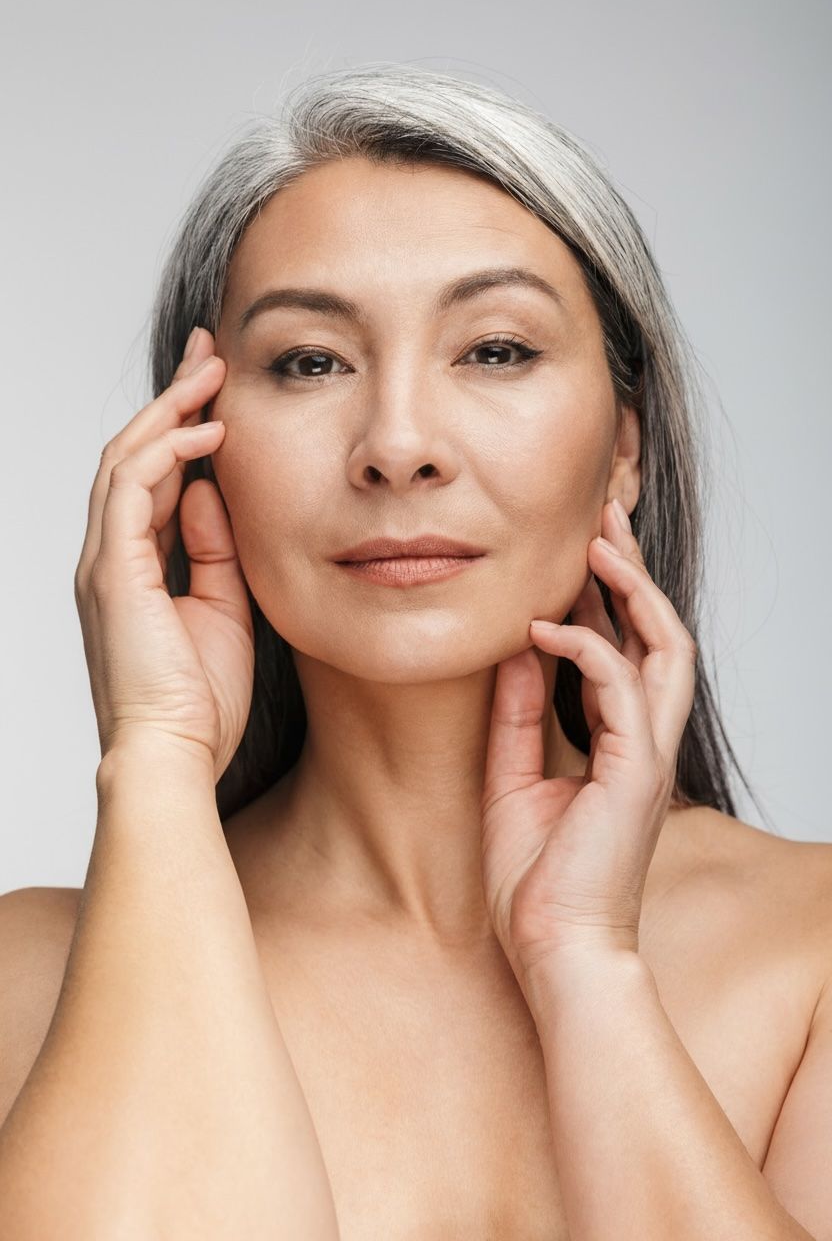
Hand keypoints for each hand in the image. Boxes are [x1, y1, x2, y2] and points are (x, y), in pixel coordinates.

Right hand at [74, 327, 253, 780]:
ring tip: (212, 372)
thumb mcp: (222, 607)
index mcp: (132, 567)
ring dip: (169, 411)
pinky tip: (207, 433)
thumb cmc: (200, 699)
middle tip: (208, 353)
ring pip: (125, 460)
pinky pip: (129, 491)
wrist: (176, 754)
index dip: (180, 427)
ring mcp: (104, 562)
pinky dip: (165, 454)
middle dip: (171, 399)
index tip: (216, 388)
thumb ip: (212, 549)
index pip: (150, 478)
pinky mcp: (112, 572)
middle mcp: (109, 557)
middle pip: (132, 454)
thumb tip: (210, 493)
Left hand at [480, 498, 696, 992]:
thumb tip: (513, 647)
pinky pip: (621, 686)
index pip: (623, 648)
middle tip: (603, 516)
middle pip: (660, 632)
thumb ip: (517, 713)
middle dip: (633, 571)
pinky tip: (545, 627)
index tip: (574, 549)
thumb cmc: (538, 883)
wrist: (555, 952)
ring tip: (597, 543)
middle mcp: (643, 740)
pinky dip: (587, 647)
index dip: (604, 595)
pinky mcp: (637, 771)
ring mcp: (647, 754)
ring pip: (666, 646)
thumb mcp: (511, 779)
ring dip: (633, 590)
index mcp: (617, 742)